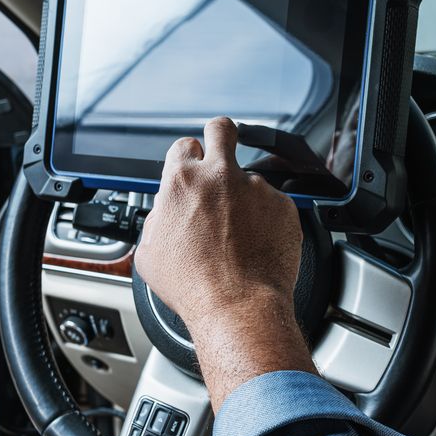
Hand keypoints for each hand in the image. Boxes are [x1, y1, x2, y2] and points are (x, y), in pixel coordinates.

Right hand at [134, 117, 316, 409]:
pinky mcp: (284, 206)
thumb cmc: (194, 286)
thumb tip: (166, 213)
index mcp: (183, 181)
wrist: (237, 306)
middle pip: (222, 129)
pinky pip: (274, 206)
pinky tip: (258, 245)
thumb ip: (160, 218)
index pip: (184, 145)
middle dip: (220, 135)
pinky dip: (268, 220)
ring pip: (251, 179)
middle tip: (221, 154)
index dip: (188, 158)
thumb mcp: (151, 252)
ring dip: (246, 198)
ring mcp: (257, 189)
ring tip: (241, 235)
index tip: (192, 169)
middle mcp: (221, 176)